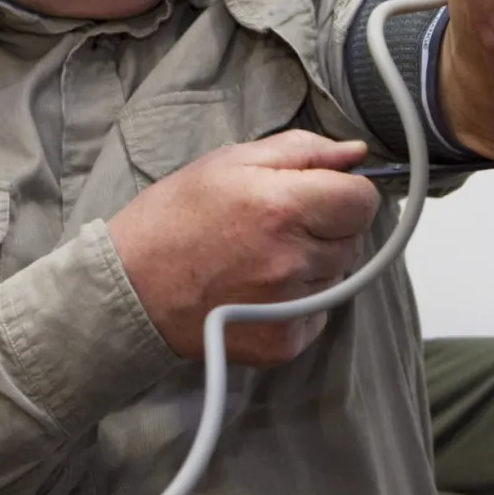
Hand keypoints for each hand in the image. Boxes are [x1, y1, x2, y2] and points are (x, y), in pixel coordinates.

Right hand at [107, 130, 380, 366]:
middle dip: (328, 227)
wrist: (130, 289)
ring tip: (264, 258)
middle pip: (354, 239)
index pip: (363, 200)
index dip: (345, 191)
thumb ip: (301, 151)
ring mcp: (291, 307)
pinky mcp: (285, 343)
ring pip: (339, 276)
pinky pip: (320, 313)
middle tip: (280, 226)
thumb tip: (355, 153)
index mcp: (284, 207)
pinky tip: (260, 289)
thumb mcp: (229, 162)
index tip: (320, 193)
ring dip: (315, 264)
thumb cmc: (173, 219)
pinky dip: (301, 300)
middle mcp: (293, 260)